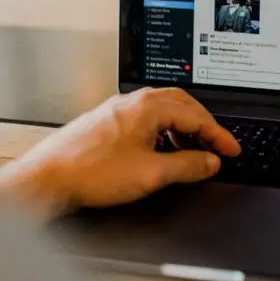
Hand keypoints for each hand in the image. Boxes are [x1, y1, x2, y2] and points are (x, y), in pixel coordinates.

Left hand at [0, 89, 239, 222]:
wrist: (47, 178)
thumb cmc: (91, 172)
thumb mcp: (152, 174)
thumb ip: (188, 166)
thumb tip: (210, 161)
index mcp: (148, 106)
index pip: (196, 116)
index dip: (219, 136)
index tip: (232, 150)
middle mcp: (133, 102)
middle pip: (182, 105)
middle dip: (204, 126)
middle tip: (218, 145)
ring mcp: (118, 110)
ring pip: (162, 111)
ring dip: (183, 129)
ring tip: (193, 152)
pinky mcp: (106, 122)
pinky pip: (145, 119)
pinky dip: (163, 132)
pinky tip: (162, 152)